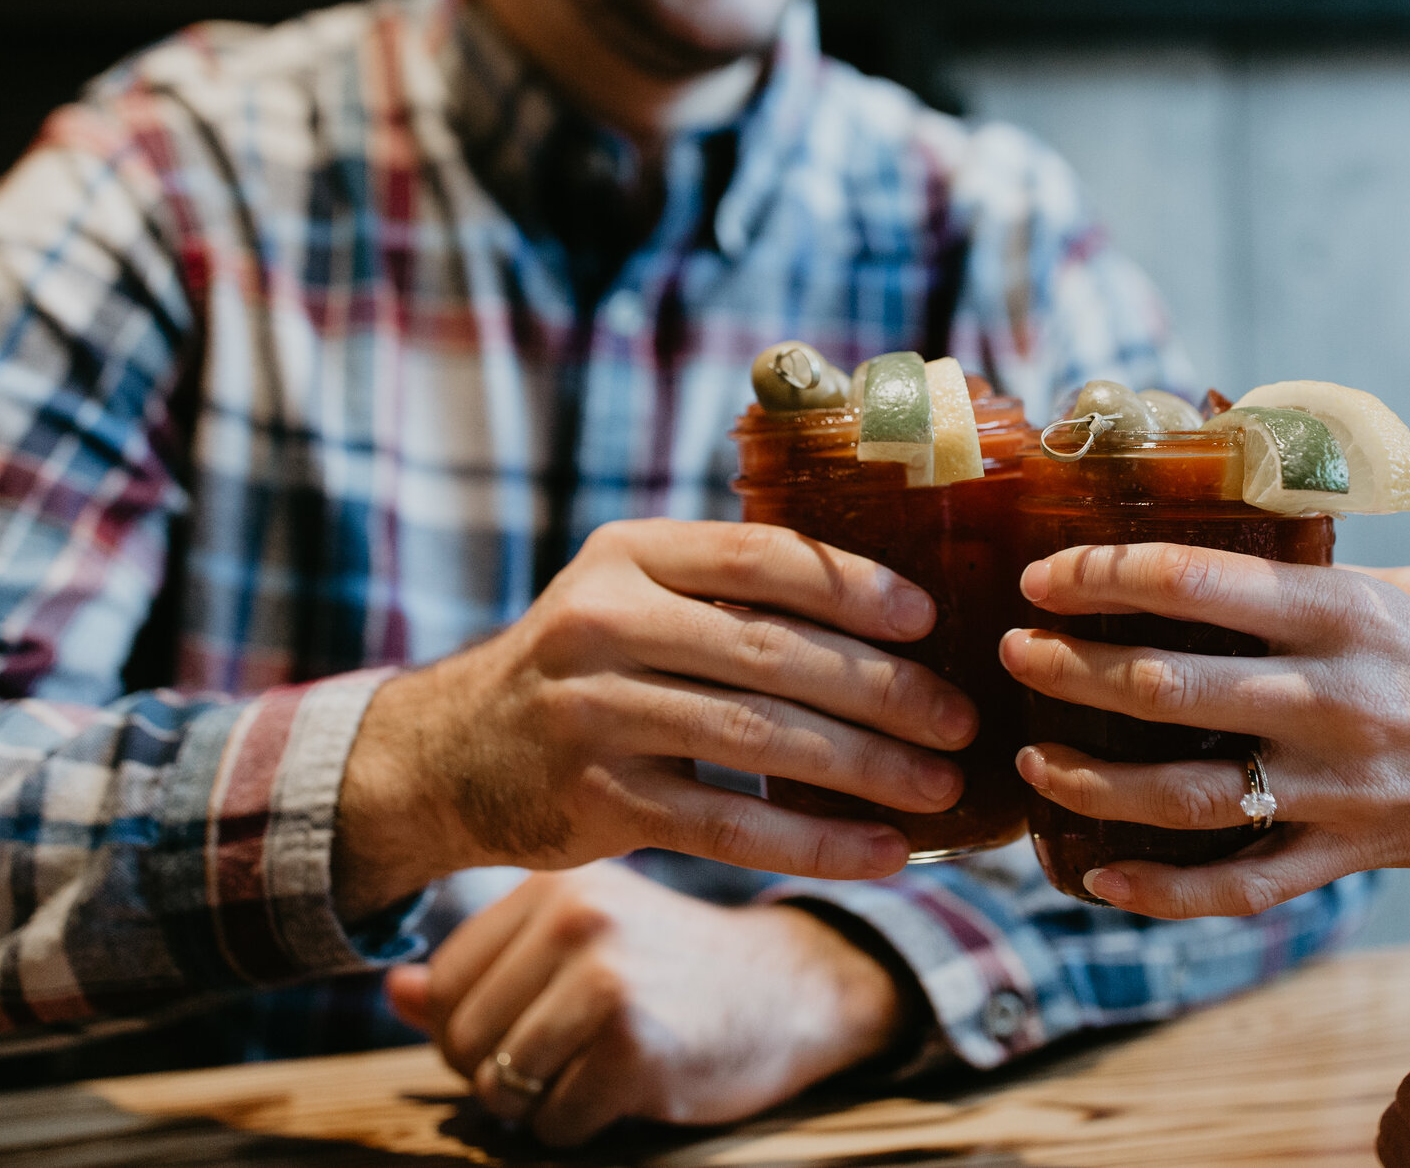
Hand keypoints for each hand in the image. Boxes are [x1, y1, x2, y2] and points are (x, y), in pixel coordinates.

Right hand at [334, 520, 977, 918]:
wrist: (448, 755)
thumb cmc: (585, 666)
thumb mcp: (631, 596)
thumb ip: (727, 591)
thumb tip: (896, 607)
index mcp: (626, 555)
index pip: (758, 556)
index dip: (852, 586)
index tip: (928, 619)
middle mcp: (601, 623)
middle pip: (772, 653)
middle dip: (883, 690)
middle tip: (961, 719)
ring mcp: (592, 714)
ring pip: (757, 739)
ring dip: (865, 769)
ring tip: (939, 788)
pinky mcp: (595, 802)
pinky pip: (727, 825)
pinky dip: (814, 842)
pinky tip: (880, 854)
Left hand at [385, 862, 908, 1146]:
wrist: (790, 991)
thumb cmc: (673, 969)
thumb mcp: (582, 946)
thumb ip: (488, 966)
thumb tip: (398, 992)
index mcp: (553, 883)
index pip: (447, 983)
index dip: (478, 1027)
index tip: (540, 1023)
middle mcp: (575, 918)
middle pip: (464, 1039)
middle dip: (503, 1072)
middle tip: (569, 1058)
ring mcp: (604, 979)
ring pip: (502, 1085)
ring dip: (542, 1104)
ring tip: (596, 1070)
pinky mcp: (633, 1044)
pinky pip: (556, 1123)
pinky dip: (583, 1126)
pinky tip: (630, 1088)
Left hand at [999, 552, 1409, 917]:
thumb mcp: (1406, 587)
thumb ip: (1309, 577)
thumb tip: (1209, 548)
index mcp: (1345, 612)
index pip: (1196, 581)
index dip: (1103, 576)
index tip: (1046, 576)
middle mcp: (1335, 698)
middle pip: (1169, 686)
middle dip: (1073, 670)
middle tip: (1014, 653)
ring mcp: (1341, 787)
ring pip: (1187, 795)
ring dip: (1094, 783)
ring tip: (1036, 763)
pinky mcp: (1353, 855)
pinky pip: (1242, 885)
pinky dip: (1166, 890)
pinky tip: (1103, 878)